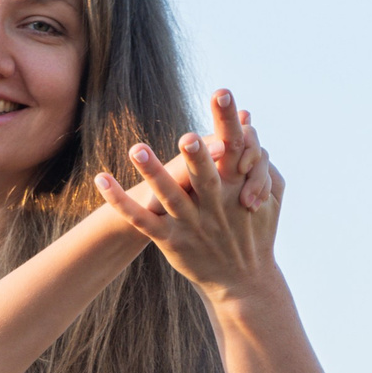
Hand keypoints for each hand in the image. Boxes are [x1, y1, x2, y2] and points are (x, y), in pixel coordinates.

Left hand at [94, 88, 283, 301]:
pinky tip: (101, 179)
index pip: (237, 149)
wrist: (243, 279)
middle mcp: (214, 205)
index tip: (222, 93)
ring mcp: (191, 224)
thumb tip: (247, 119)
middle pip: (203, 176)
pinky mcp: (170, 240)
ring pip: (168, 196)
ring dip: (152, 173)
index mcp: (238, 188)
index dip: (229, 122)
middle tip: (186, 137)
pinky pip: (140, 219)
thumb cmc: (256, 228)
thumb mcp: (270, 194)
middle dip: (196, 157)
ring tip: (136, 149)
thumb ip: (259, 159)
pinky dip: (119, 201)